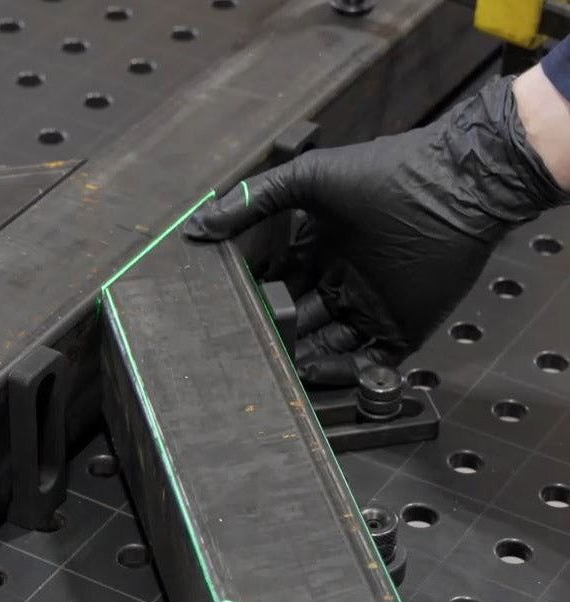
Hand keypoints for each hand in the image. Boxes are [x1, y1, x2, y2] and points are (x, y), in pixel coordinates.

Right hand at [184, 76, 568, 386]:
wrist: (454, 185)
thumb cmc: (383, 174)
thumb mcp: (308, 180)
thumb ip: (254, 201)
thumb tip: (199, 226)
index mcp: (319, 253)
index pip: (280, 288)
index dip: (256, 305)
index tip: (228, 320)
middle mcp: (342, 283)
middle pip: (301, 323)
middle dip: (277, 339)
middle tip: (246, 355)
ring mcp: (371, 309)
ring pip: (329, 347)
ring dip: (303, 361)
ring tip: (273, 372)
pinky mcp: (401, 329)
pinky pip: (369, 362)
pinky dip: (345, 372)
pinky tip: (315, 375)